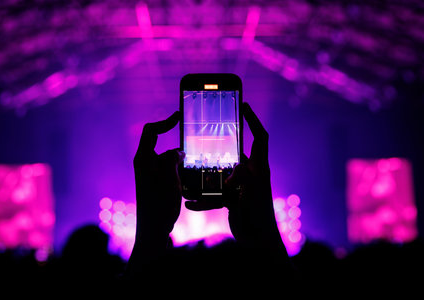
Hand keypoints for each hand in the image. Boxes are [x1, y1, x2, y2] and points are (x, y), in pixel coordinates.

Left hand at [132, 111, 183, 247]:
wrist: (153, 231)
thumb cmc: (160, 207)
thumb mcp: (170, 180)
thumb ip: (173, 160)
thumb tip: (178, 151)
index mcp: (143, 159)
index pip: (151, 131)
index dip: (165, 121)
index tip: (179, 116)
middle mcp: (144, 163)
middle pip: (162, 146)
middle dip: (177, 152)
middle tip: (193, 157)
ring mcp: (149, 173)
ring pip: (168, 159)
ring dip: (179, 165)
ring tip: (188, 179)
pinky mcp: (154, 181)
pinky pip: (168, 170)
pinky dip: (178, 173)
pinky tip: (186, 184)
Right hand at [186, 103, 286, 253]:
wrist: (257, 242)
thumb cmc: (261, 217)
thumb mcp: (254, 195)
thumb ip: (247, 178)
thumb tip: (236, 166)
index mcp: (259, 168)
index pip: (260, 137)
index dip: (253, 120)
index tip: (243, 105)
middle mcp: (249, 173)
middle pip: (233, 152)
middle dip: (220, 144)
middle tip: (204, 135)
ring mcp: (239, 186)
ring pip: (219, 174)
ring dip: (206, 175)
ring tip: (190, 171)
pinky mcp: (231, 199)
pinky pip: (213, 194)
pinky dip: (202, 198)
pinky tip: (189, 203)